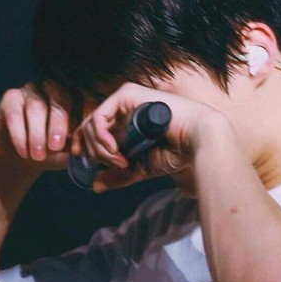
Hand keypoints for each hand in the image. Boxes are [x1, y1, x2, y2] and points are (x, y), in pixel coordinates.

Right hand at [0, 80, 78, 175]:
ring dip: (37, 134)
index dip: (83, 116)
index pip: (83, 100)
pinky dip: (19, 135)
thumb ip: (77, 145)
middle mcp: (54, 89)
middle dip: (58, 125)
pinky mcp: (11, 98)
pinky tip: (23, 151)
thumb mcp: (68, 151)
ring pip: (37, 107)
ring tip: (38, 155)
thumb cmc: (51, 152)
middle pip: (60, 99)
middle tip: (55, 146)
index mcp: (75, 98)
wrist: (21, 158)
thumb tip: (86, 147)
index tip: (81, 138)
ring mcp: (32, 90)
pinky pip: (15, 114)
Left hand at [75, 82, 224, 191]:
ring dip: (102, 149)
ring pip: (92, 123)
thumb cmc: (177, 151)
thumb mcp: (141, 166)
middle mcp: (124, 105)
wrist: (198, 140)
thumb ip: (119, 174)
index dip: (83, 143)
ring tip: (121, 162)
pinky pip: (100, 117)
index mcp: (127, 117)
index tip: (82, 160)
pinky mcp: (127, 94)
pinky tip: (116, 151)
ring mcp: (125, 97)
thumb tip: (95, 186)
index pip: (93, 127)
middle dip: (94, 151)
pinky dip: (103, 138)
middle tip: (115, 166)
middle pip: (89, 126)